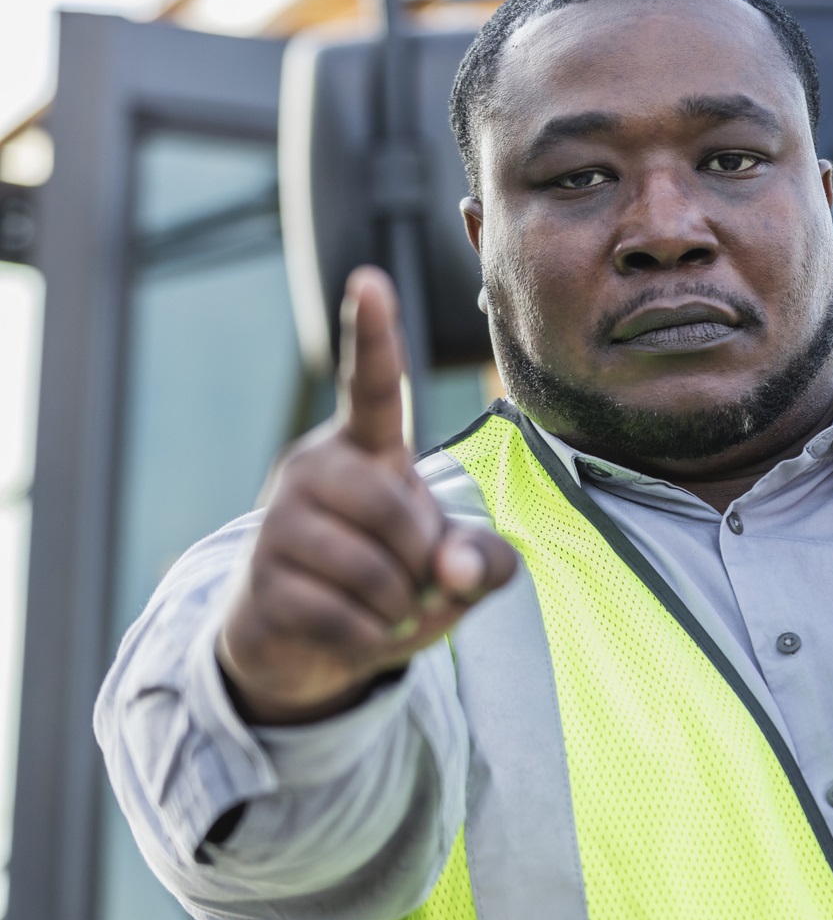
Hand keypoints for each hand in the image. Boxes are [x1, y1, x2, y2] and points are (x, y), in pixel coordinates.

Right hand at [216, 267, 517, 724]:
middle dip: (423, 562)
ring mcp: (278, 522)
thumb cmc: (392, 580)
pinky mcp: (260, 581)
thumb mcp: (456, 568)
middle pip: (397, 511)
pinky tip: (353, 631)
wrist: (304, 641)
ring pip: (373, 572)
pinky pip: (344, 618)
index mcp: (365, 449)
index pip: (371, 384)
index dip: (373, 334)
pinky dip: (368, 640)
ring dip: (397, 608)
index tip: (370, 278)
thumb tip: (455, 567)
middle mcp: (312, 469)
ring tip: (382, 606)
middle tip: (413, 580)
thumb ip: (485, 560)